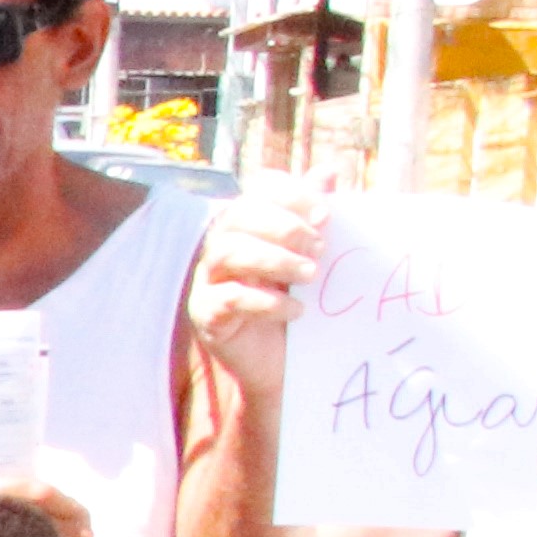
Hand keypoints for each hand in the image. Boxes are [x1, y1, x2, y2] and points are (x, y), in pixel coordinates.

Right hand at [182, 169, 335, 385]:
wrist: (284, 366)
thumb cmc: (297, 305)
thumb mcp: (312, 259)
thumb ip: (316, 217)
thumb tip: (331, 171)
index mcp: (248, 226)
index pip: (257, 191)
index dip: (289, 195)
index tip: (326, 213)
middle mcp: (222, 246)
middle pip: (237, 216)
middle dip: (282, 227)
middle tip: (320, 248)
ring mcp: (208, 280)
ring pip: (226, 252)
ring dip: (273, 260)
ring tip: (310, 276)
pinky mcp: (205, 315)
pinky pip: (226, 299)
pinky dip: (265, 302)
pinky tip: (296, 311)